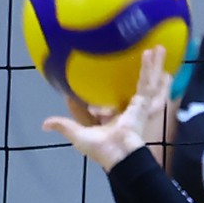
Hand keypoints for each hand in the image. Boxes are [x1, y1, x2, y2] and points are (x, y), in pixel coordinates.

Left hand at [41, 46, 168, 170]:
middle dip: (145, 74)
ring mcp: (141, 106)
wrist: (118, 154)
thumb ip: (64, 125)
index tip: (110, 92)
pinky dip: (151, 68)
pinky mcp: (144, 103)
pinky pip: (147, 82)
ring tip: (159, 48)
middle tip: (147, 56)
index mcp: (117, 119)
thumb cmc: (101, 148)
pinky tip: (153, 53)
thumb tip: (44, 124)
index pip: (116, 104)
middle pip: (139, 88)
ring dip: (154, 65)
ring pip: (148, 81)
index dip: (112, 100)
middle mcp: (131, 110)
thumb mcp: (78, 134)